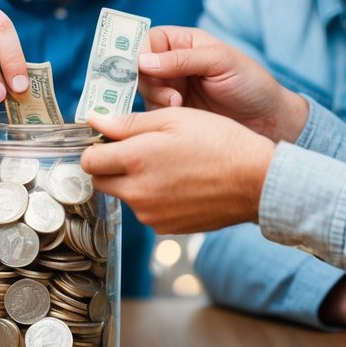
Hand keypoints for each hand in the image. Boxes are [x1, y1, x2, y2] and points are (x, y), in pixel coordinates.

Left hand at [82, 108, 275, 233]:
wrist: (256, 181)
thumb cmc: (219, 142)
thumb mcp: (174, 118)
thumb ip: (128, 123)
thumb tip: (94, 120)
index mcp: (135, 160)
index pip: (89, 161)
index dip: (96, 148)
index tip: (109, 141)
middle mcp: (137, 192)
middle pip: (101, 181)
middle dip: (110, 166)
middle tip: (137, 151)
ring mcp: (151, 214)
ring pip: (125, 196)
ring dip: (134, 182)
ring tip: (167, 165)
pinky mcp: (166, 228)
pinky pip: (147, 211)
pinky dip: (154, 198)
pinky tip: (179, 183)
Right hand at [138, 26, 307, 142]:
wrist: (268, 122)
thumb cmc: (251, 84)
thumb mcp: (220, 62)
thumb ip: (181, 59)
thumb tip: (142, 61)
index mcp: (183, 42)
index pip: (146, 40)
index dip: (137, 52)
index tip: (139, 68)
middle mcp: (172, 64)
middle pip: (137, 68)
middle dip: (147, 81)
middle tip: (171, 96)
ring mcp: (171, 89)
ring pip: (142, 92)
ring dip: (156, 100)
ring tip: (180, 106)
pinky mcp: (173, 114)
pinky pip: (152, 113)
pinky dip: (160, 116)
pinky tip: (180, 118)